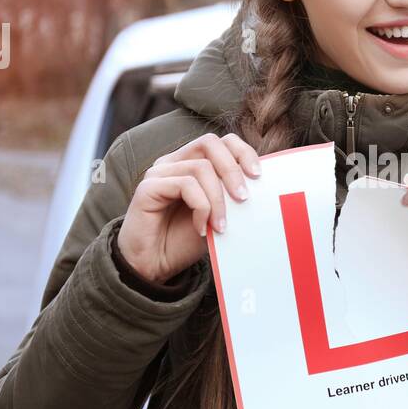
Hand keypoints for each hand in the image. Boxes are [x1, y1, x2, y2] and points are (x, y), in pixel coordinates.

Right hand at [117, 132, 261, 283]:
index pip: (221, 142)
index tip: (258, 176)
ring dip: (217, 199)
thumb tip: (259, 183)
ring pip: (201, 167)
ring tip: (220, 226)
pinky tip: (201, 228)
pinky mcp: (148, 186)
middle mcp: (174, 162)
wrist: (153, 266)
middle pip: (210, 144)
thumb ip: (231, 197)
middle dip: (232, 170)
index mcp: (191, 163)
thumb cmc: (184, 242)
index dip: (243, 152)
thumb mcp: (217, 215)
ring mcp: (159, 172)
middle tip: (243, 199)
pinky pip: (185, 185)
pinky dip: (201, 207)